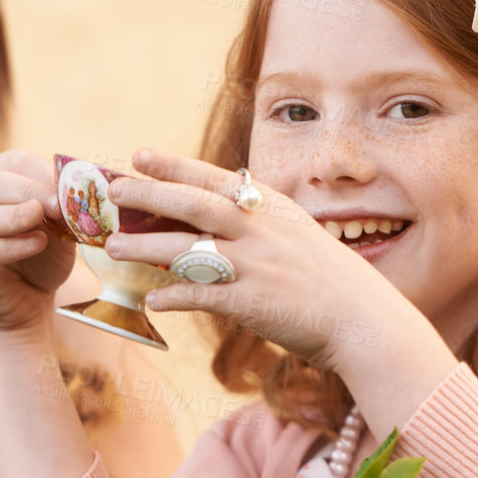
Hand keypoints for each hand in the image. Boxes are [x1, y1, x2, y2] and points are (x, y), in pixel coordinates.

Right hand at [0, 150, 75, 335]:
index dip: (42, 173)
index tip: (68, 188)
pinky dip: (10, 247)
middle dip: (28, 191)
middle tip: (57, 203)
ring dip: (16, 217)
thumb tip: (69, 191)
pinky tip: (36, 244)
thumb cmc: (39, 258)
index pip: (14, 161)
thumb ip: (58, 209)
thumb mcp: (56, 229)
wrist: (23, 304)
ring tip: (43, 222)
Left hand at [101, 149, 439, 376]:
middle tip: (114, 191)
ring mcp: (256, 266)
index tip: (139, 155)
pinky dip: (173, 296)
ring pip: (188, 250)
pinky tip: (150, 300)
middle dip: (149, 195)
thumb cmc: (331, 281)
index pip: (214, 179)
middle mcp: (261, 231)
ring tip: (113, 247)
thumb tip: (228, 203)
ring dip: (146, 247)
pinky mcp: (252, 303)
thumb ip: (262, 221)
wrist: (365, 321)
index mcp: (272, 209)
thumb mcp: (299, 235)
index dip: (174, 166)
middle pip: (194, 204)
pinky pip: (200, 296)